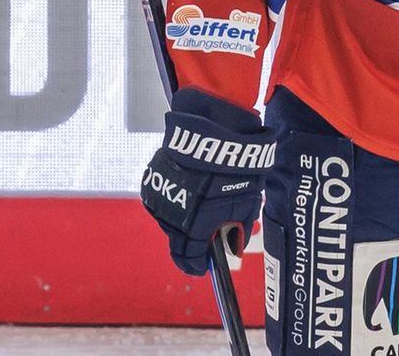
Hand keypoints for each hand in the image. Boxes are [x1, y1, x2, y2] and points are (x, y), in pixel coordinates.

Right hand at [139, 88, 275, 275]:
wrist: (214, 131)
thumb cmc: (236, 168)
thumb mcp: (246, 204)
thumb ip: (235, 231)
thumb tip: (229, 248)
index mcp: (195, 227)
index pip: (189, 259)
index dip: (196, 266)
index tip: (202, 268)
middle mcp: (172, 217)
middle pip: (177, 242)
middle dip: (190, 245)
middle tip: (203, 242)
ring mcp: (160, 199)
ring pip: (169, 221)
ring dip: (182, 221)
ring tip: (201, 207)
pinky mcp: (152, 182)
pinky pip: (164, 201)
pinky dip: (175, 201)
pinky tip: (190, 191)